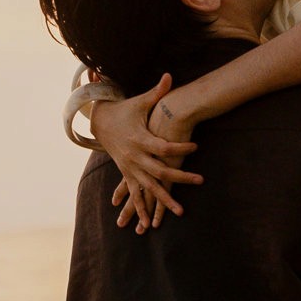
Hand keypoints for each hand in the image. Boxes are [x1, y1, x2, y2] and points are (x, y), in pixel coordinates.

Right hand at [91, 74, 201, 232]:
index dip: (180, 146)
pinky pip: (136, 195)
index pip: (163, 145)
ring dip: (164, 200)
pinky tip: (148, 224)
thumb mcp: (139, 102)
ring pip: (150, 188)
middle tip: (200, 180)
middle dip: (181, 176)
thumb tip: (169, 76)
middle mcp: (136, 157)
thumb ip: (157, 92)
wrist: (100, 122)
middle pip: (161, 170)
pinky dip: (141, 209)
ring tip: (181, 212)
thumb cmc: (125, 111)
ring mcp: (131, 169)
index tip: (196, 145)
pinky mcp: (128, 175)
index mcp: (140, 139)